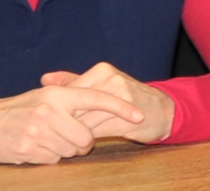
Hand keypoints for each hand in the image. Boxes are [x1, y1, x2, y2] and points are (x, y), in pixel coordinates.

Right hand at [0, 82, 148, 164]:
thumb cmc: (19, 109)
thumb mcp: (44, 96)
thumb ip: (72, 99)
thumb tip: (107, 101)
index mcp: (56, 94)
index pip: (97, 98)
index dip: (121, 107)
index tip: (139, 115)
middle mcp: (48, 111)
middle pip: (86, 137)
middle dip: (83, 142)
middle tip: (69, 137)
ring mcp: (37, 131)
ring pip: (71, 150)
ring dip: (64, 149)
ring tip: (47, 138)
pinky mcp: (27, 149)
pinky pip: (54, 159)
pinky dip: (49, 156)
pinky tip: (35, 146)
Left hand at [36, 63, 174, 142]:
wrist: (165, 110)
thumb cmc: (129, 97)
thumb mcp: (103, 83)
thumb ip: (74, 80)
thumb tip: (44, 79)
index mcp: (103, 70)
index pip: (68, 92)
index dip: (60, 109)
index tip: (57, 119)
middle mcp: (112, 80)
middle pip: (74, 107)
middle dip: (67, 122)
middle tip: (63, 130)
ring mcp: (121, 98)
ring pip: (83, 120)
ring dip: (76, 132)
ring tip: (75, 137)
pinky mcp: (126, 118)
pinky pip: (96, 132)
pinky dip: (88, 139)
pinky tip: (88, 141)